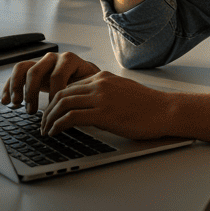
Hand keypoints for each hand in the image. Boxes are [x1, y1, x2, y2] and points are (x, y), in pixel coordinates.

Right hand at [2, 51, 100, 114]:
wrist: (85, 75)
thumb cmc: (88, 82)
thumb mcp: (90, 84)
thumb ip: (84, 90)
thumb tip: (76, 106)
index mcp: (69, 60)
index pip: (57, 75)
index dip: (54, 93)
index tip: (54, 108)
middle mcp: (53, 58)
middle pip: (36, 71)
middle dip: (31, 92)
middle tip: (31, 110)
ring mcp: (40, 62)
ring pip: (22, 69)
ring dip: (16, 87)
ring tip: (16, 103)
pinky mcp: (31, 69)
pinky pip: (15, 74)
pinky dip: (8, 87)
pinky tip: (5, 101)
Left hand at [38, 71, 171, 139]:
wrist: (166, 111)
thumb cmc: (149, 106)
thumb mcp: (123, 92)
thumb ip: (105, 93)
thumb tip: (90, 106)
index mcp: (104, 77)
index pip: (70, 86)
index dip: (56, 101)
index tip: (51, 113)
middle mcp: (100, 84)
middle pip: (61, 94)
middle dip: (48, 110)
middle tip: (44, 124)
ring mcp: (101, 98)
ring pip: (62, 104)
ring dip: (49, 119)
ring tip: (46, 130)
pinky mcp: (103, 113)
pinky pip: (71, 117)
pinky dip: (58, 125)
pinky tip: (55, 133)